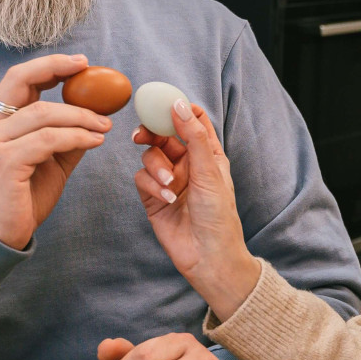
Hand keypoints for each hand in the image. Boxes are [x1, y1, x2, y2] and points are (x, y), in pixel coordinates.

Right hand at [0, 54, 112, 248]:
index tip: (80, 62)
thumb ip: (67, 138)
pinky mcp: (4, 163)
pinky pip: (47, 140)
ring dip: (80, 115)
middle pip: (21, 81)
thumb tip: (97, 118)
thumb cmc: (23, 197)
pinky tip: (95, 140)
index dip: (48, 65)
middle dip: (55, 68)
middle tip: (88, 70)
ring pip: (42, 113)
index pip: (18, 80)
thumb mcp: (51, 162)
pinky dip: (76, 136)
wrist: (1, 234)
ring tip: (105, 124)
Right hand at [131, 99, 258, 320]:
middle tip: (142, 135)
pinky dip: (151, 185)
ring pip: (150, 157)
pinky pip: (142, 179)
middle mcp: (187, 164)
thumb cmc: (218, 216)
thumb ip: (194, 137)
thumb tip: (180, 105)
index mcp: (208, 154)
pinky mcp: (153, 197)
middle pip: (164, 136)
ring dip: (156, 167)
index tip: (163, 103)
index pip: (192, 121)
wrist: (207, 256)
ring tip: (169, 184)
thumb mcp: (210, 172)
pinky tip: (166, 198)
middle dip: (152, 134)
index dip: (178, 109)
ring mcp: (169, 180)